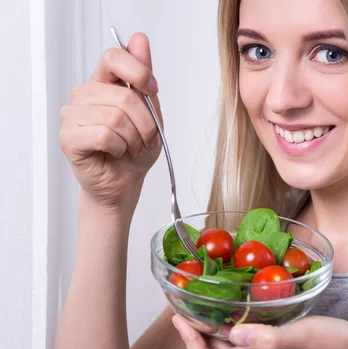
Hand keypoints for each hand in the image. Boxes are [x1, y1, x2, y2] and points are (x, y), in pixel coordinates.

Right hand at [59, 33, 162, 213]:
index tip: (152, 88)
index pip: (113, 57)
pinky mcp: (69, 138)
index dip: (137, 71)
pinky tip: (116, 152)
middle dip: (145, 123)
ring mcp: (72, 116)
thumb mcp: (151, 112)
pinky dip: (120, 147)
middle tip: (144, 138)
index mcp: (103, 83)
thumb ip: (144, 77)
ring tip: (130, 147)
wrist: (125, 183)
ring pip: (115, 117)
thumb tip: (139, 39)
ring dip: (133, 138)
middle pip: (123, 96)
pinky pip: (104, 135)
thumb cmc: (136, 149)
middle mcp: (84, 95)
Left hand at [172, 315, 347, 348]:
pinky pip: (243, 340)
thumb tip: (234, 333)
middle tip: (187, 300)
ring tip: (207, 298)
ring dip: (212, 325)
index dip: (189, 343)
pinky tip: (239, 304)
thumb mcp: (303, 336)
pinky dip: (232, 324)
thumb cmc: (333, 347)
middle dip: (195, 329)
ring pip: (227, 346)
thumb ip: (270, 337)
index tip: (180, 316)